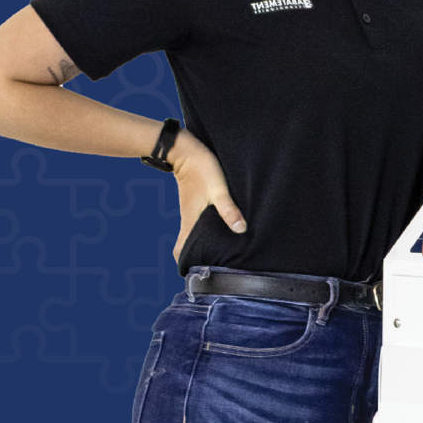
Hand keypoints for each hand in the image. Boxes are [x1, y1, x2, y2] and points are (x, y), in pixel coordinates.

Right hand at [168, 131, 245, 260]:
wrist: (185, 148)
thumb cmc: (202, 168)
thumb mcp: (218, 190)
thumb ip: (228, 209)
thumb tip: (241, 230)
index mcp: (190, 223)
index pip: (180, 251)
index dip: (186, 264)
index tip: (199, 273)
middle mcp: (188, 220)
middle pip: (189, 245)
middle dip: (200, 256)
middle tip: (220, 264)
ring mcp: (191, 211)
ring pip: (196, 233)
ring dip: (206, 241)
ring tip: (227, 249)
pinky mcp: (197, 202)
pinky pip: (201, 221)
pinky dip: (209, 228)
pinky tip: (226, 226)